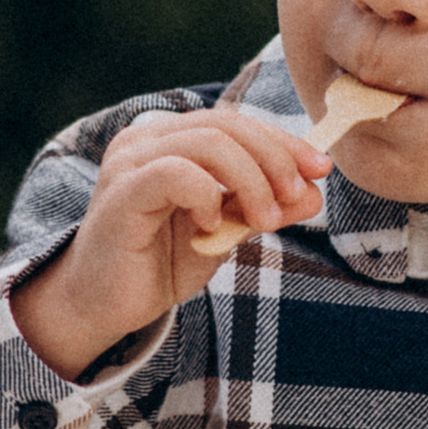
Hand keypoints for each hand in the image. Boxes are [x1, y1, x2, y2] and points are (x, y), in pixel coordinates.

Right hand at [11, 107, 332, 380]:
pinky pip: (175, 173)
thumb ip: (263, 207)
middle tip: (297, 197)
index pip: (237, 122)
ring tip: (264, 220)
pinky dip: (206, 195)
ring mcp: (131, 160)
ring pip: (208, 142)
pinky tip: (211, 225)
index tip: (321, 169)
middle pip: (227, 125)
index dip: (283, 141)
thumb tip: (314, 192)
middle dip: (275, 158)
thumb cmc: (160, 262)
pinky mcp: (122, 191)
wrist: (106, 306)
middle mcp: (148, 138)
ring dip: (251, 180)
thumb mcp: (226, 232)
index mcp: (172, 139)